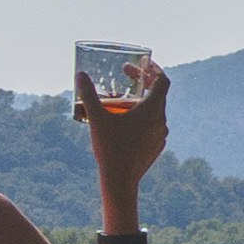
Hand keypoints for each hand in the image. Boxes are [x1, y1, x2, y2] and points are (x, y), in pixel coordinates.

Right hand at [74, 64, 172, 195]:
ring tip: (120, 102)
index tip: (142, 64)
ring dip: (140, 102)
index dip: (154, 69)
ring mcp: (160, 135)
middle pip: (158, 94)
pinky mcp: (156, 146)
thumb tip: (80, 75)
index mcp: (153, 109)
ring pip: (154, 111)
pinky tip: (124, 123)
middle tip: (126, 77)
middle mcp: (161, 120)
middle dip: (142, 83)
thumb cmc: (110, 147)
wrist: (120, 179)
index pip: (162, 81)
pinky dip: (141, 118)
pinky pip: (152, 126)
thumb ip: (89, 95)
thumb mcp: (96, 118)